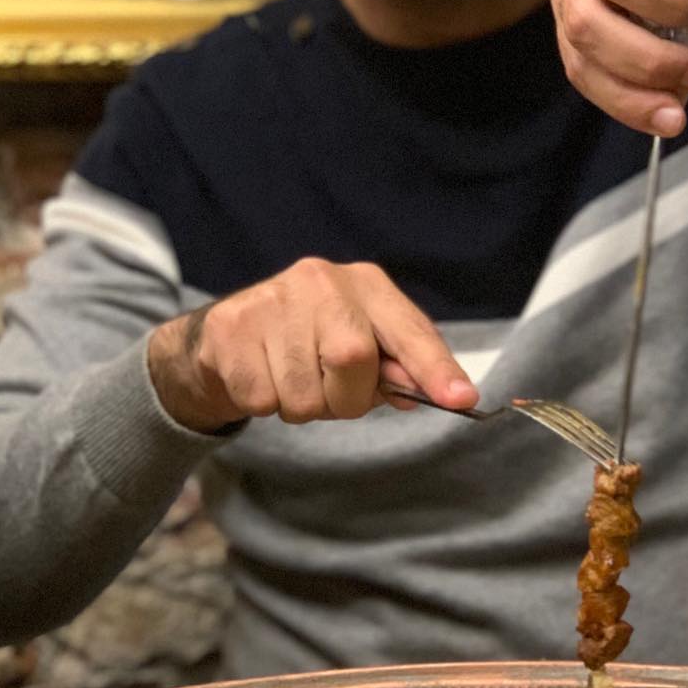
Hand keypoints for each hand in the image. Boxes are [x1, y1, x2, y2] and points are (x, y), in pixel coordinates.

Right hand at [146, 258, 477, 431]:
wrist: (225, 337)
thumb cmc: (308, 343)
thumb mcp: (357, 343)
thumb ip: (398, 369)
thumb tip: (442, 395)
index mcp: (364, 284)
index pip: (408, 329)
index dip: (435, 368)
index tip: (462, 400)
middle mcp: (320, 280)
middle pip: (352, 359)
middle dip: (346, 398)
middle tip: (331, 393)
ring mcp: (271, 300)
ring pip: (303, 391)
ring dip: (302, 407)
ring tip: (291, 382)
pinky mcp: (230, 328)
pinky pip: (262, 399)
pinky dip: (265, 404)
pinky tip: (261, 379)